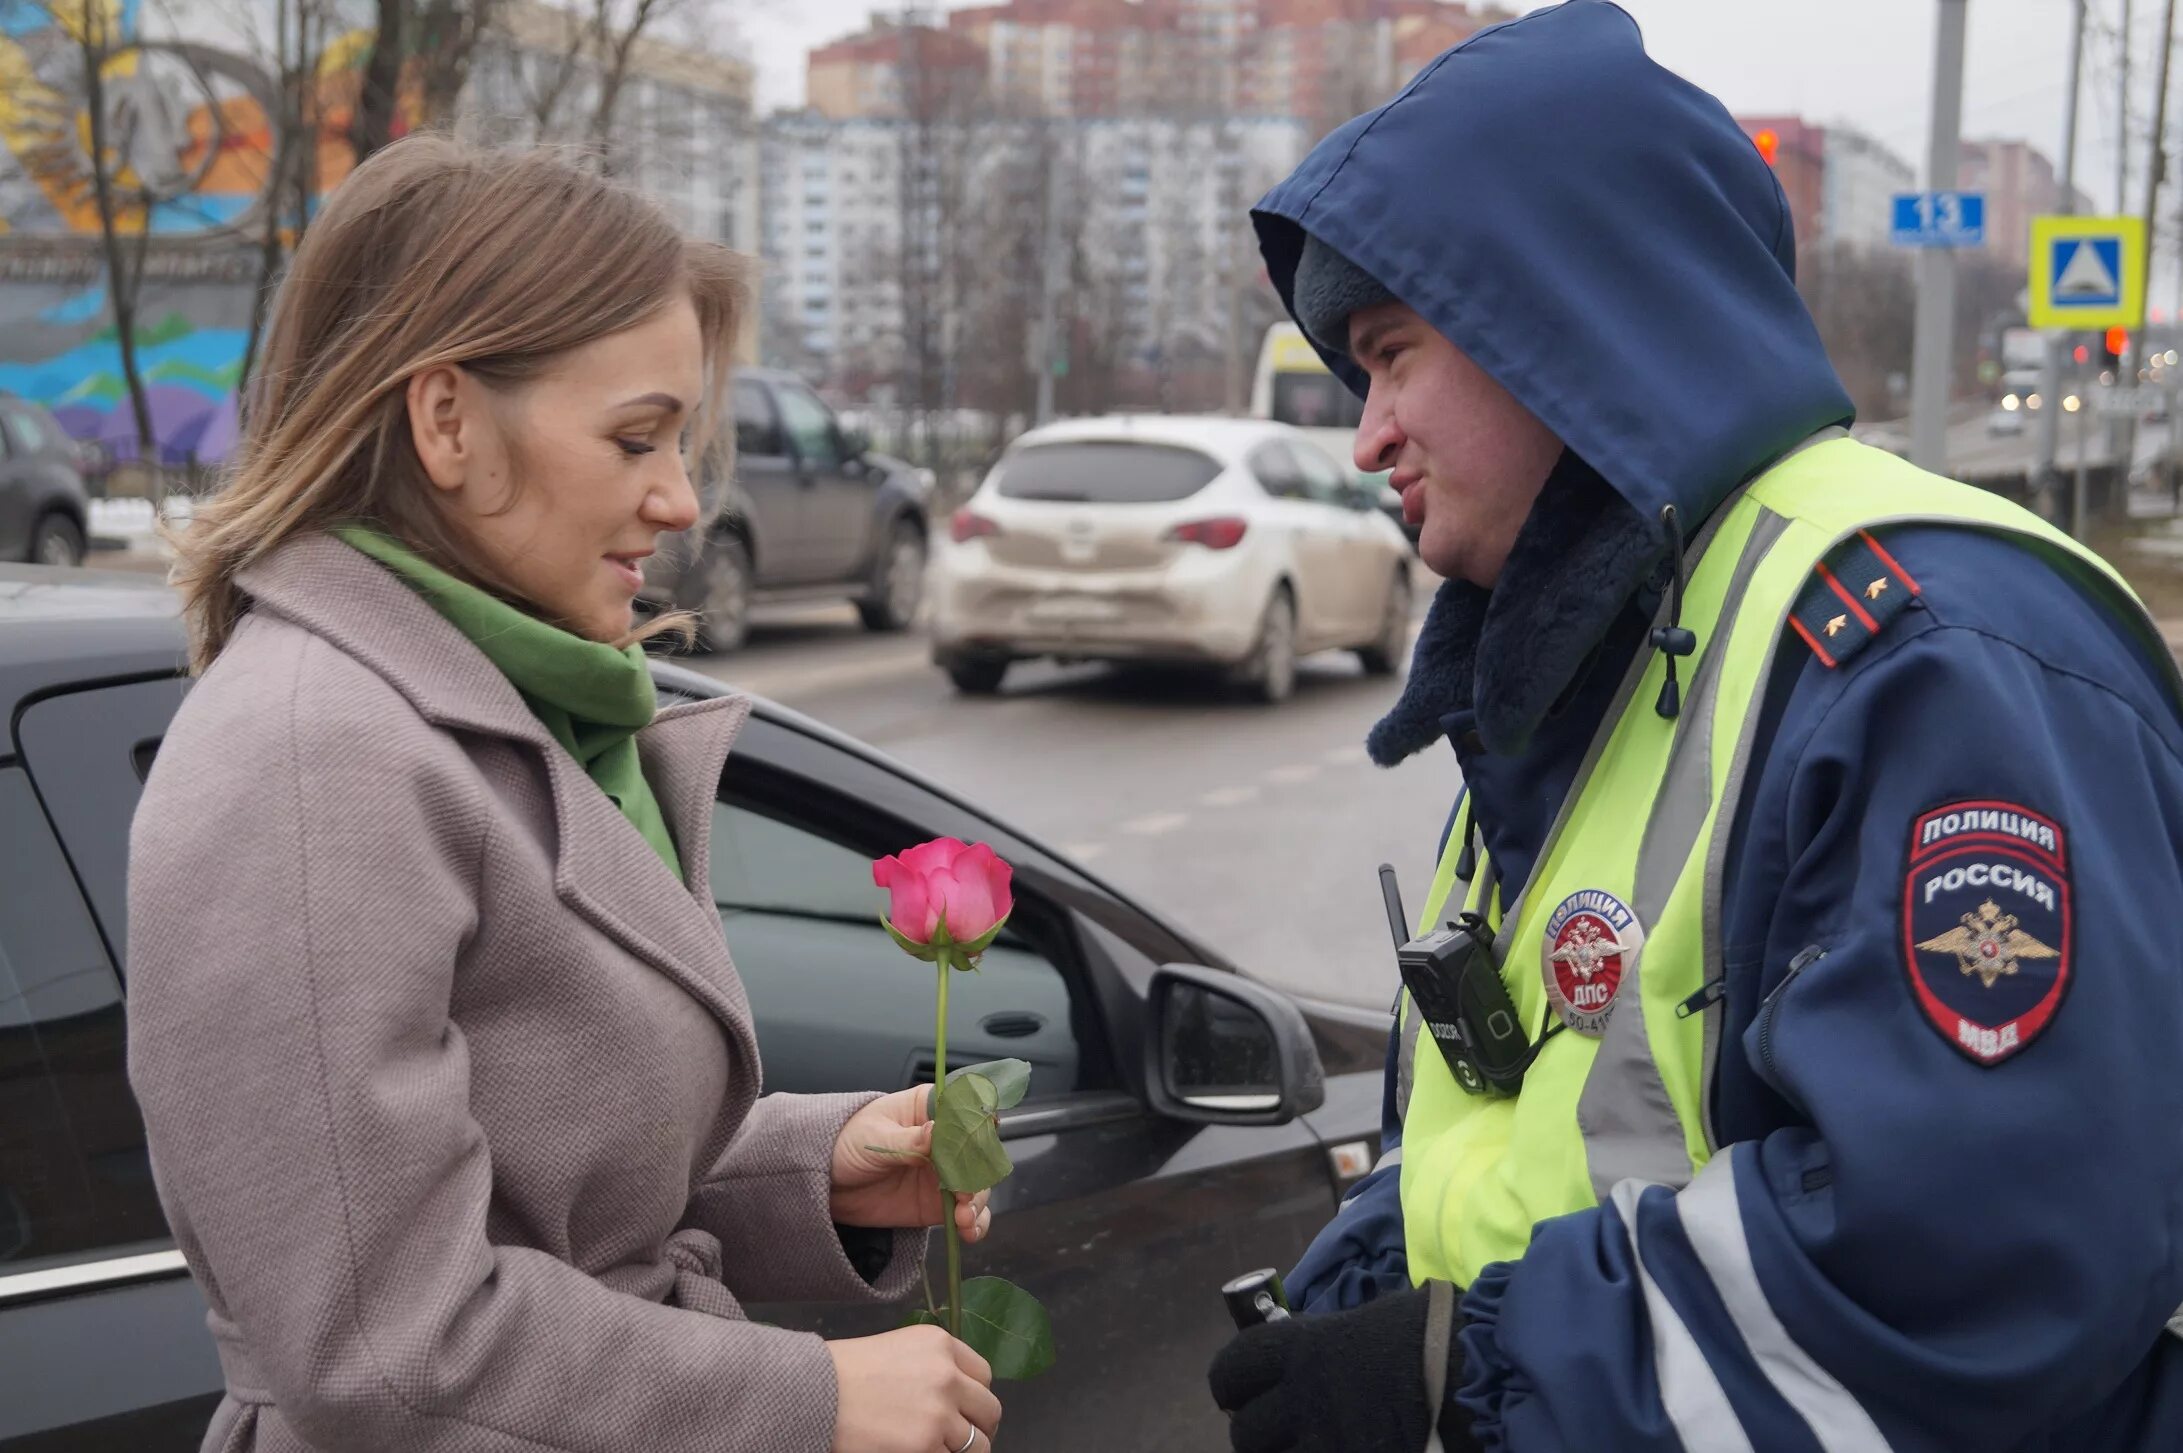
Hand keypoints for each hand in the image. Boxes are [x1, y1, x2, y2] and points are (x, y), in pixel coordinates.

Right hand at [830, 1325, 1000, 1452]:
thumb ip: (932, 1367)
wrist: (815, 1392)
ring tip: (935, 1448)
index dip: (975, 1398)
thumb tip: (956, 1397)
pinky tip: (918, 1452)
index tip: (967, 1412)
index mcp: (941, 1345)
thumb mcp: (897, 1349)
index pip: (984, 1376)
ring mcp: (940, 1413)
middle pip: (989, 1411)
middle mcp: (948, 1376)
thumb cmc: (845, 1372)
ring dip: (961, 1451)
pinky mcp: (926, 1445)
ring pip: (977, 1445)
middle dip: (979, 1428)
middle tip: (962, 1441)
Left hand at [831, 1087, 992, 1241]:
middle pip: (977, 1155)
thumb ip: (907, 1140)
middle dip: (977, 1176)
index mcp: (930, 1109)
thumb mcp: (874, 1137)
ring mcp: (943, 1174)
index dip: (977, 1132)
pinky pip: (965, 1213)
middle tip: (965, 1194)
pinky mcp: (937, 1204)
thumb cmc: (845, 1143)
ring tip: (964, 1218)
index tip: (974, 1152)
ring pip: (976, 1186)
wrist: (823, 1183)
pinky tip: (968, 1231)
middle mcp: (945, 1141)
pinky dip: (972, 1223)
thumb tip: (935, 1131)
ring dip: (978, 1202)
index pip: (966, 1115)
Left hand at [1208, 1286, 1472, 1452]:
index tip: (1242, 1391)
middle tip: (1280, 1430)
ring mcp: (1327, 1444)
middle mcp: (1303, 1400)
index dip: (1231, 1384)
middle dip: (1258, 1433)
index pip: (1230, 1371)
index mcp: (1302, 1349)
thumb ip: (1322, 1342)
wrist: (1481, 1376)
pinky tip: (1340, 1448)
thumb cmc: (1431, 1336)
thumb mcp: (1365, 1322)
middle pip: (1244, 1432)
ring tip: (1310, 1443)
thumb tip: (1302, 1354)